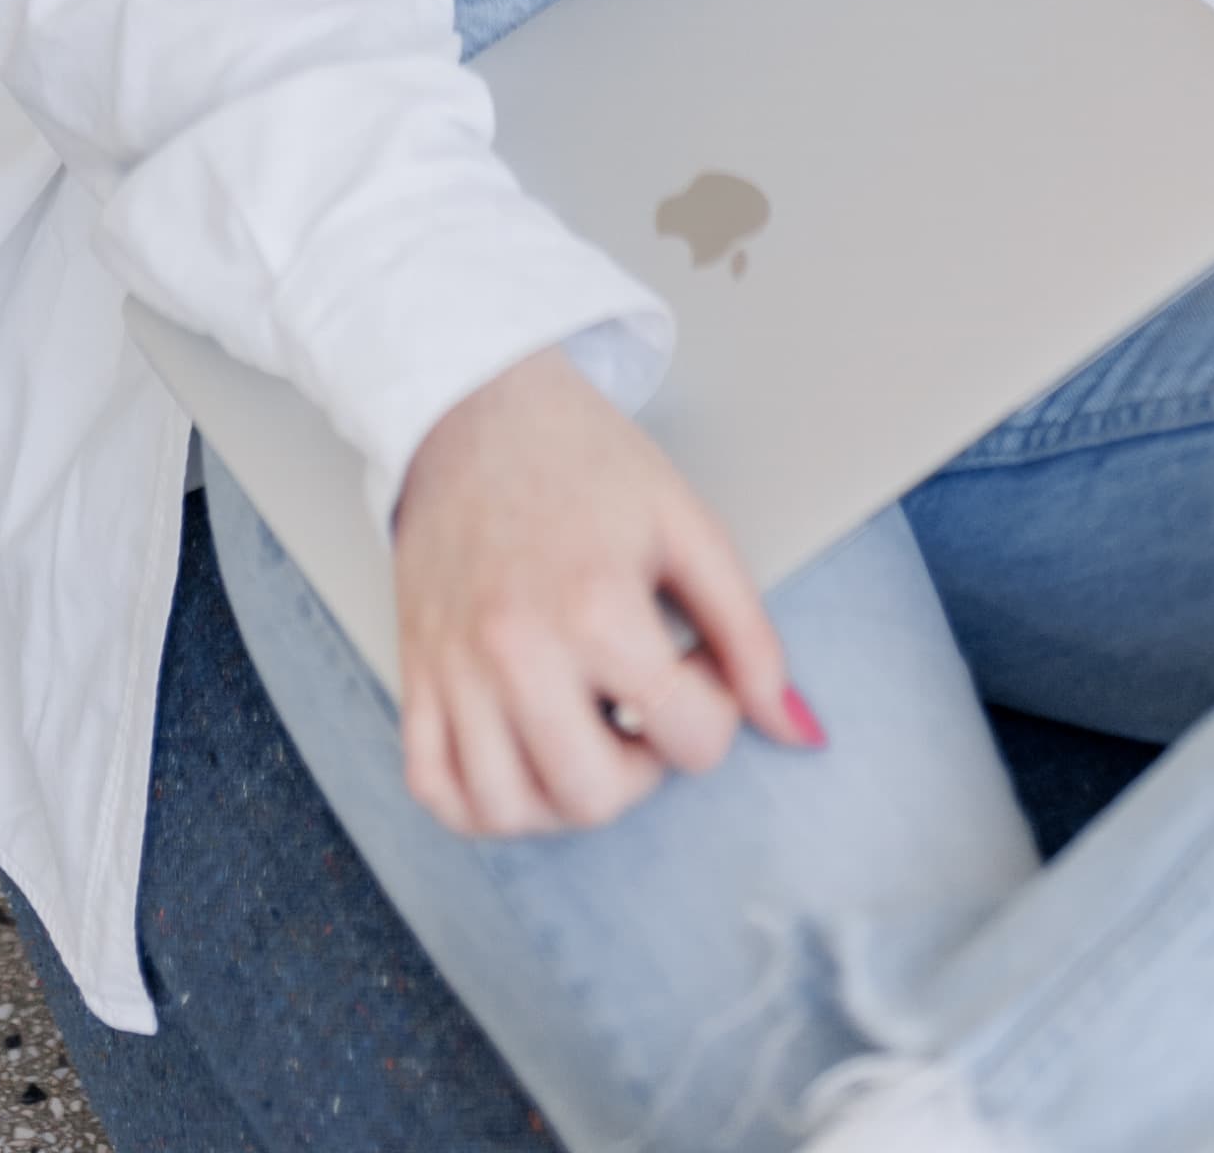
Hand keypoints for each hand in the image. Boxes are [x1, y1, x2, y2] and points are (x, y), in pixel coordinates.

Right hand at [391, 347, 821, 835]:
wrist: (472, 405)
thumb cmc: (581, 460)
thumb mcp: (686, 524)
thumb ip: (750, 633)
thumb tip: (799, 731)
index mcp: (593, 605)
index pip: (692, 738)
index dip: (717, 709)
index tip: (695, 659)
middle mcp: (513, 649)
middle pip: (594, 796)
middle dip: (642, 767)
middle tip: (643, 704)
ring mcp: (453, 666)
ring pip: (508, 809)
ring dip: (563, 794)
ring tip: (584, 731)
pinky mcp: (414, 670)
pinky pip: (434, 788)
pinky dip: (478, 800)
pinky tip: (520, 757)